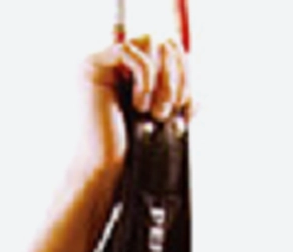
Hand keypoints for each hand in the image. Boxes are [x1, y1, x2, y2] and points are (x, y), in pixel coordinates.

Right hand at [78, 35, 192, 173]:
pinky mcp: (93, 64)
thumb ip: (178, 103)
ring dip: (161, 78)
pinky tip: (139, 103)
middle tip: (170, 107)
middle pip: (164, 42)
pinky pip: (129, 51)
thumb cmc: (131, 150)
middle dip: (175, 76)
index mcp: (137, 72)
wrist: (106, 169)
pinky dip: (144, 76)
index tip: (187, 107)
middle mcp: (120, 61)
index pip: (171, 52)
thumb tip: (200, 100)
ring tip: (153, 110)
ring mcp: (105, 60)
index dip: (186, 75)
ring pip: (150, 41)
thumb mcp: (163, 120)